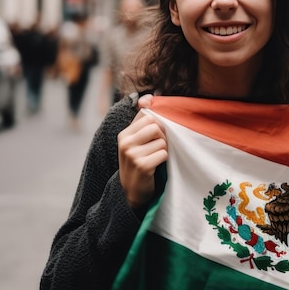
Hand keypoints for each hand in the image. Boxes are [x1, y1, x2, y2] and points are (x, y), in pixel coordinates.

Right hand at [118, 95, 166, 209]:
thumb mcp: (135, 142)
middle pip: (155, 125)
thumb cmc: (138, 163)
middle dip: (162, 135)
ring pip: (161, 140)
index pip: (147, 115)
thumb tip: (149, 97)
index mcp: (124, 134)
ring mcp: (132, 154)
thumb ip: (142, 122)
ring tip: (156, 158)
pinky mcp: (142, 165)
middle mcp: (125, 142)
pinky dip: (164, 159)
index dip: (158, 123)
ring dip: (164, 150)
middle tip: (158, 147)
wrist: (131, 192)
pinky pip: (163, 153)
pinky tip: (156, 166)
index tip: (156, 135)